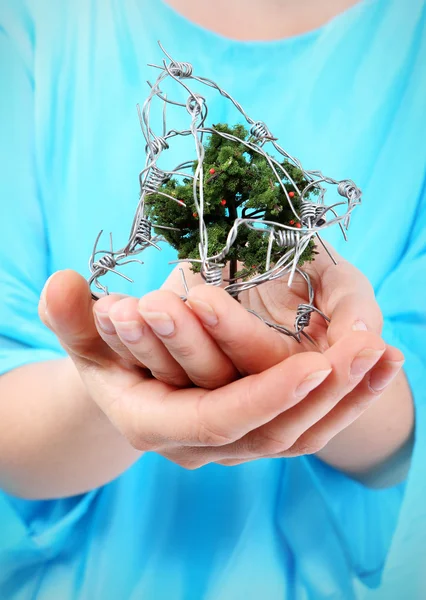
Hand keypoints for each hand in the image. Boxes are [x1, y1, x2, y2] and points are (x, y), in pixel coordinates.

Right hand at [40, 242, 403, 469]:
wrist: (120, 386)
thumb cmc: (104, 356)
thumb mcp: (84, 335)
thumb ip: (70, 314)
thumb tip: (64, 284)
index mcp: (158, 424)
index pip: (220, 421)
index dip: (265, 396)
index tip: (315, 364)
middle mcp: (200, 447)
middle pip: (273, 435)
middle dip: (325, 397)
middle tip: (372, 350)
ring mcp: (232, 444)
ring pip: (299, 436)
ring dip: (347, 398)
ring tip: (389, 356)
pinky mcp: (254, 431)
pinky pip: (306, 425)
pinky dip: (345, 399)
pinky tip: (379, 366)